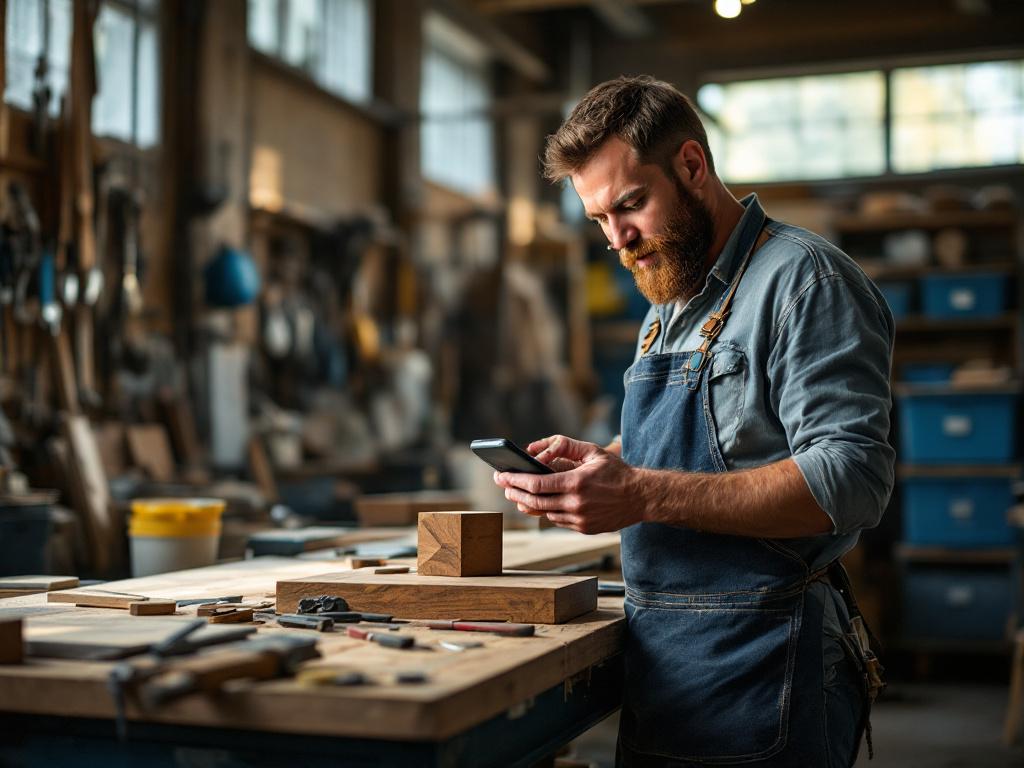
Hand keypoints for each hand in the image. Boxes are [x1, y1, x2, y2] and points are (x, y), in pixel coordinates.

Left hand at [492, 435, 644, 533]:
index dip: (515, 481)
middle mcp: (576, 504)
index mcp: (576, 483)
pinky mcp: (584, 528)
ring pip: (545, 513)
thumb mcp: (593, 453)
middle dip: (515, 492)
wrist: (641, 497)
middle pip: (535, 501)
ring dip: (531, 503)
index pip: (536, 484)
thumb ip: (567, 447)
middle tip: (504, 485)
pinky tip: (545, 502)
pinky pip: (559, 520)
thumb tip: (541, 451)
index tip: (502, 476)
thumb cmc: (617, 472)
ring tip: (520, 493)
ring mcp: (579, 519)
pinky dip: (549, 510)